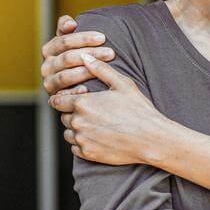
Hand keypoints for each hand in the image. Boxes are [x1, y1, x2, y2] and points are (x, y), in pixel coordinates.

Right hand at [40, 14, 115, 94]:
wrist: (76, 82)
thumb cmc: (78, 57)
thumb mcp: (72, 42)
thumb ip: (66, 28)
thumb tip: (69, 22)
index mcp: (49, 49)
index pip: (64, 41)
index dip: (84, 38)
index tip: (103, 37)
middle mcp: (46, 66)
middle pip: (68, 58)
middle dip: (91, 54)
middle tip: (111, 53)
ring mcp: (50, 82)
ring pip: (66, 76)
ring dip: (86, 72)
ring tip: (104, 68)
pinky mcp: (55, 97)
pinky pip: (64, 95)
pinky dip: (75, 92)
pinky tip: (88, 89)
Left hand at [49, 54, 171, 165]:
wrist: (151, 139)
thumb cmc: (139, 110)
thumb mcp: (123, 85)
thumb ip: (101, 69)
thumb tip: (84, 56)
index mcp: (82, 103)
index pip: (57, 100)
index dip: (65, 99)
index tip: (76, 99)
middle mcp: (77, 121)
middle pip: (63, 116)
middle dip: (74, 113)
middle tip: (94, 113)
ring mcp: (82, 139)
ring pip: (69, 133)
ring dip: (77, 129)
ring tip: (97, 125)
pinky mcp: (87, 153)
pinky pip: (76, 148)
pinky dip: (83, 143)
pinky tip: (100, 137)